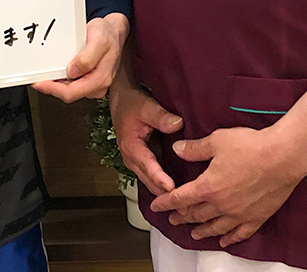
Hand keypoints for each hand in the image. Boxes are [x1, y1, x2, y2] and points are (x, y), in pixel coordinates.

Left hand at [32, 13, 128, 101]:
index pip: (72, 92)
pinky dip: (61, 80)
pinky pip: (72, 84)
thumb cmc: (107, 34)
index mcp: (100, 78)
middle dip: (51, 87)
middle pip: (69, 94)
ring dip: (56, 84)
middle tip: (36, 79)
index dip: (53, 90)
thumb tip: (73, 72)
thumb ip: (87, 57)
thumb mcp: (99, 40)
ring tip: (44, 74)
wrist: (114, 31)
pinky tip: (55, 72)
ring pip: (70, 90)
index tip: (39, 83)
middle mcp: (97, 85)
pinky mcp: (89, 81)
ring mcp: (93, 84)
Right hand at [108, 70, 182, 195]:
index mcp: (131, 147)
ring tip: (186, 206)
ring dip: (167, 193)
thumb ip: (161, 116)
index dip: (160, 178)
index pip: (148, 166)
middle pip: (150, 182)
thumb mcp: (145, 106)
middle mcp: (132, 160)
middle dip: (166, 195)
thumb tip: (178, 124)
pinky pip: (155, 177)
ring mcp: (138, 162)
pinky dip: (165, 185)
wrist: (121, 99)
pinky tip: (181, 192)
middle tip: (186, 207)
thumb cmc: (131, 102)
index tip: (173, 189)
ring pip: (152, 183)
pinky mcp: (144, 161)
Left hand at [150, 126, 302, 245]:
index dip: (166, 202)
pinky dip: (229, 238)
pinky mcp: (256, 217)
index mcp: (208, 186)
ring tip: (194, 233)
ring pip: (216, 227)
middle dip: (182, 217)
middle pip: (197, 214)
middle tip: (173, 219)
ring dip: (202, 230)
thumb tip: (177, 149)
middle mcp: (221, 205)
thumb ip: (195, 148)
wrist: (282, 157)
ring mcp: (239, 214)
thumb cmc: (250, 146)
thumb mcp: (216, 141)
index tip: (157, 206)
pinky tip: (225, 240)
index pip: (181, 197)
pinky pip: (240, 234)